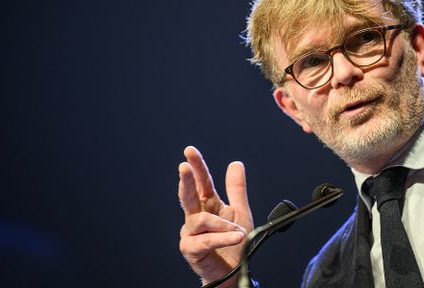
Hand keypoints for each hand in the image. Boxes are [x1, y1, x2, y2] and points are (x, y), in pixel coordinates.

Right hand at [178, 146, 253, 286]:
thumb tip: (235, 163)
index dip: (197, 166)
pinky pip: (207, 240)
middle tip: (183, 167)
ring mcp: (191, 233)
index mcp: (208, 205)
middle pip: (189, 195)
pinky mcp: (191, 250)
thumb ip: (236, 189)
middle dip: (186, 180)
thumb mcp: (240, 212)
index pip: (201, 182)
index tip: (190, 151)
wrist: (233, 273)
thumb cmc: (233, 244)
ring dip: (223, 224)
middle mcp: (196, 217)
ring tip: (239, 231)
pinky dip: (223, 237)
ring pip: (202, 220)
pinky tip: (236, 236)